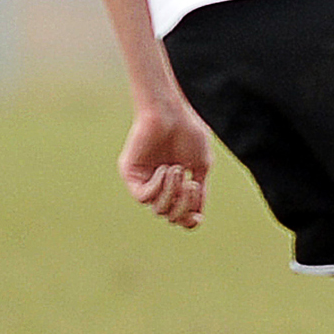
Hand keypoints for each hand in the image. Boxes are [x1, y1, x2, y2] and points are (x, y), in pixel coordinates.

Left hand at [119, 103, 212, 228]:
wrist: (171, 113)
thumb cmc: (188, 133)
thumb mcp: (202, 165)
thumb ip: (199, 191)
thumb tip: (197, 216)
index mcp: (177, 185)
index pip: (181, 215)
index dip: (190, 220)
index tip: (198, 215)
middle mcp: (160, 186)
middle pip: (170, 216)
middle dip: (184, 205)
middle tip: (192, 185)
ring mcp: (145, 182)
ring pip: (158, 209)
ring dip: (172, 192)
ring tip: (178, 169)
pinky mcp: (131, 176)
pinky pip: (143, 196)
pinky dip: (158, 186)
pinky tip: (165, 168)